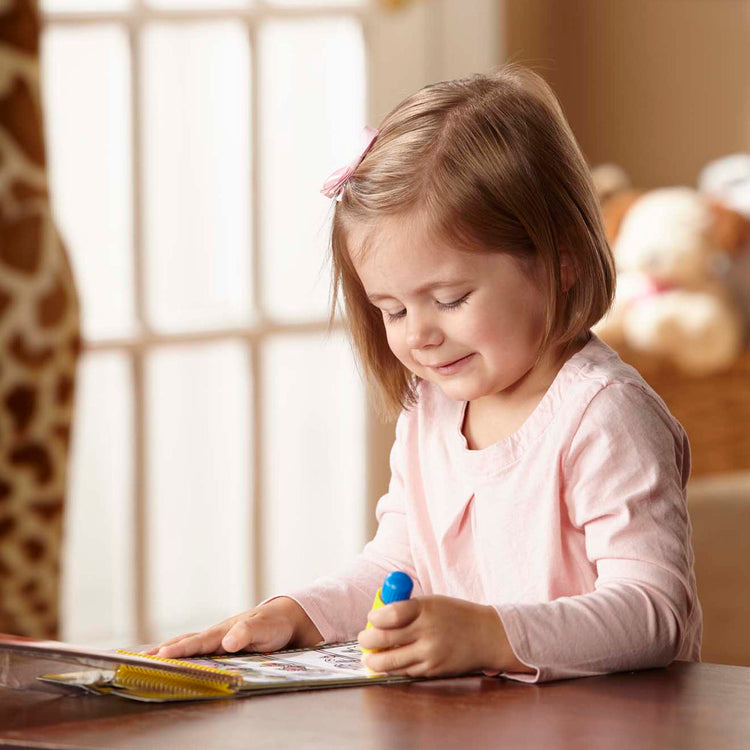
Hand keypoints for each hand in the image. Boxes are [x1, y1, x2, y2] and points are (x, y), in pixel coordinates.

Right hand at [144, 597, 321, 658]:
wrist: (283, 620)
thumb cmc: (272, 623)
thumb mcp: (264, 627)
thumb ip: (246, 633)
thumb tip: (227, 643)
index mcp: (223, 631)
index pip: (197, 642)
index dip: (179, 651)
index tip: (160, 656)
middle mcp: (215, 636)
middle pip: (185, 642)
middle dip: (162, 650)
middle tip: (138, 659)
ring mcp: (216, 641)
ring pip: (187, 645)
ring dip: (167, 652)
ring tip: (144, 660)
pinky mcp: (220, 648)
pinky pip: (196, 651)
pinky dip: (180, 655)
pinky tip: (170, 662)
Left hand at [357, 595, 530, 677]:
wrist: (487, 636)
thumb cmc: (456, 615)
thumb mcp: (433, 602)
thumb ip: (407, 608)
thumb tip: (377, 615)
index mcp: (426, 608)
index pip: (390, 614)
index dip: (375, 618)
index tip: (371, 619)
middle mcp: (427, 632)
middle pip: (385, 638)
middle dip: (367, 640)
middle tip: (363, 640)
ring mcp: (430, 654)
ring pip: (391, 660)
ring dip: (375, 659)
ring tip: (369, 657)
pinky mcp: (433, 670)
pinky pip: (405, 671)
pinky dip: (393, 668)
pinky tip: (388, 663)